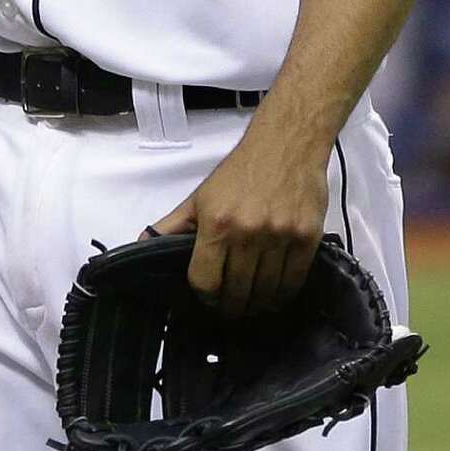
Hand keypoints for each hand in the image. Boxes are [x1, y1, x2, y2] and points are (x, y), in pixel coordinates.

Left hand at [145, 106, 328, 316]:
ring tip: (253, 302)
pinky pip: (293, 282)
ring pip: (266, 293)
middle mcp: (248, 233)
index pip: (205, 282)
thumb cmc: (242, 170)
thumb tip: (143, 245)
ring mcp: (280, 237)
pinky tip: (275, 292)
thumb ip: (172, 225)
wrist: (287, 144)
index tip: (210, 299)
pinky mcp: (307, 238)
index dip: (205, 297)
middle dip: (232, 306)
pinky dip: (283, 294)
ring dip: (258, 304)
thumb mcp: (200, 196)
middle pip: (237, 293)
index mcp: (217, 223)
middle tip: (232, 306)